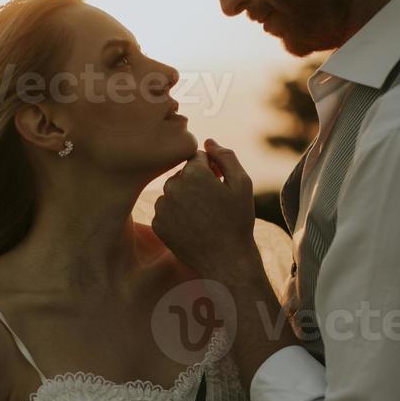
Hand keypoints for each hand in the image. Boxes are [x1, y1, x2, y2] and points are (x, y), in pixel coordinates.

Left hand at [151, 140, 258, 281]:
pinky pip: (166, 211)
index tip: (220, 184)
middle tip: (213, 203)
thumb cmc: (237, 221)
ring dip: (185, 198)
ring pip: (172, 192)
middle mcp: (172, 187)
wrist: (226, 259)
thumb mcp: (242, 183)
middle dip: (196, 182)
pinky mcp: (157, 224)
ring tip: (204, 217)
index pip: (197, 158)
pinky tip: (192, 227)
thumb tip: (208, 141)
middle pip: (182, 174)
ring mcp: (162, 207)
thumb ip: (225, 156)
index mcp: (193, 173)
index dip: (211, 169)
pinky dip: (177, 215)